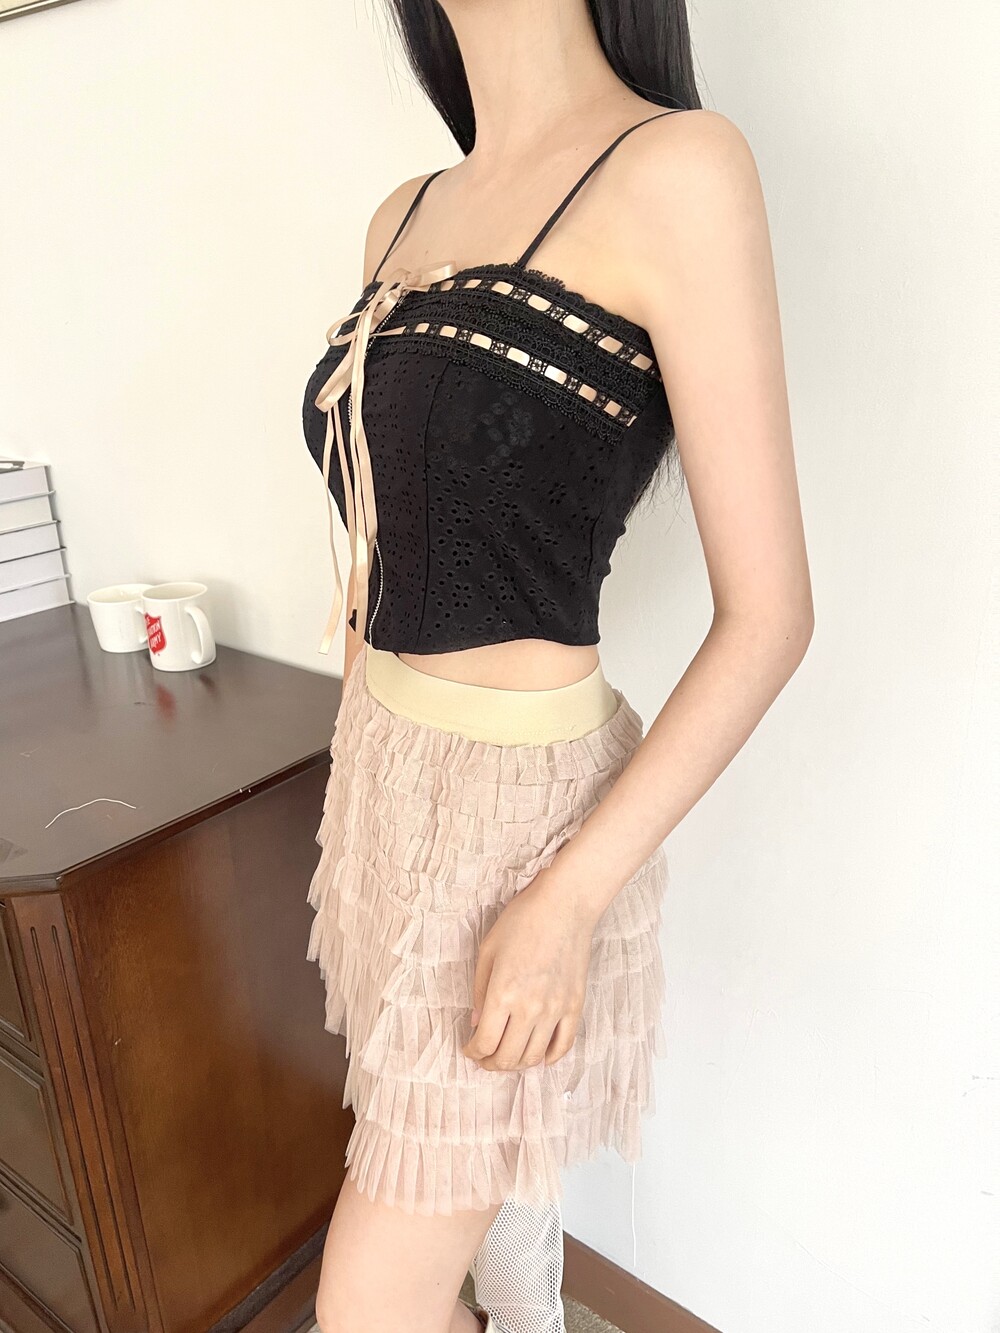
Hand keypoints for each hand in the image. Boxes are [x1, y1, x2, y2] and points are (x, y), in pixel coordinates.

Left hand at [462, 865, 594, 1072]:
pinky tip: (539, 1056)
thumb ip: (480, 991)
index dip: (473, 1052)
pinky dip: (550, 1057)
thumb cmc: (522, 921)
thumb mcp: (488, 951)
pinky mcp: (575, 1006)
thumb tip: (478, 1023)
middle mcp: (530, 1008)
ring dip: (517, 1064)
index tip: (470, 1048)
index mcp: (503, 994)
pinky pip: (564, 1045)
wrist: (564, 905)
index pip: (485, 1043)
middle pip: (509, 1057)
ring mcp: (556, 1010)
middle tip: (485, 1059)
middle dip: (492, 1064)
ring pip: (534, 1057)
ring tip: (508, 1056)